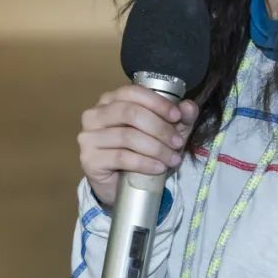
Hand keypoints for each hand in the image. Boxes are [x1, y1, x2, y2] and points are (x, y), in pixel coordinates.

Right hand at [78, 86, 198, 206]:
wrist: (120, 185)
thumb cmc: (141, 152)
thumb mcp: (165, 132)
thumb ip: (180, 117)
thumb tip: (189, 106)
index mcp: (111, 100)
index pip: (133, 92)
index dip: (157, 103)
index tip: (177, 116)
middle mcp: (95, 114)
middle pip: (131, 113)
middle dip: (160, 128)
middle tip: (178, 142)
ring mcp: (89, 137)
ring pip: (127, 136)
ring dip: (156, 148)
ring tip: (172, 159)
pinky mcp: (89, 159)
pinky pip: (121, 157)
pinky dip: (144, 163)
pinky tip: (158, 168)